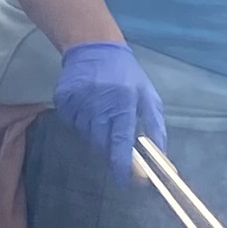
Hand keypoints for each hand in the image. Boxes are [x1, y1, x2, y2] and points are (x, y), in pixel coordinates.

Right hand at [52, 39, 164, 183]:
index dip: (122, 165)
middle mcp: (100, 103)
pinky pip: (70, 122)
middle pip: (100, 143)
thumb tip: (162, 155)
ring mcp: (79, 100)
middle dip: (108, 147)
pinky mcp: (63, 97)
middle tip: (112, 135)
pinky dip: (79, 120)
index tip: (124, 181)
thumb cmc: (126, 74)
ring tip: (101, 113)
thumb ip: (156, 125)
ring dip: (94, 132)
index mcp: (123, 103)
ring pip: (85, 134)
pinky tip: (87, 105)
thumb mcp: (147, 95)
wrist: (94, 46)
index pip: (122, 142)